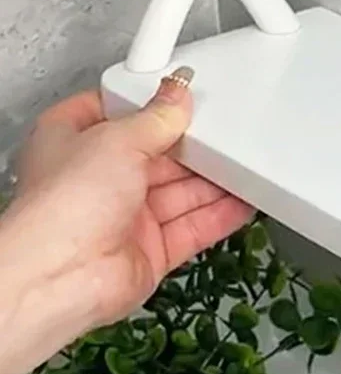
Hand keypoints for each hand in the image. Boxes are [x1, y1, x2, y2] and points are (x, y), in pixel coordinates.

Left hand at [0, 68, 252, 373]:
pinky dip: (221, 215)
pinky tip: (245, 200)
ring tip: (247, 164)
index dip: (150, 104)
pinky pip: (194, 227)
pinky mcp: (151, 250)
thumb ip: (157, 117)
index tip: (184, 95)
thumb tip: (178, 95)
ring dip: (215, 181)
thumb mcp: (117, 139)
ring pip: (181, 192)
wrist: (61, 278)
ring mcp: (126, 217)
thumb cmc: (64, 205)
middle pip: (159, 155)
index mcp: (74, 142)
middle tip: (228, 132)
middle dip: (195, 147)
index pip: (117, 113)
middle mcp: (99, 180)